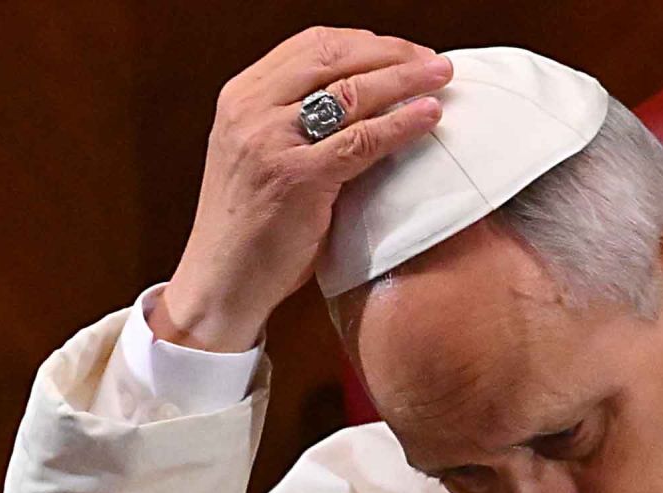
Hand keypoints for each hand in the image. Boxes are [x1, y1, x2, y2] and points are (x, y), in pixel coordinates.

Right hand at [150, 26, 451, 351]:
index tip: (403, 52)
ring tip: (441, 77)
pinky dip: (401, 124)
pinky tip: (429, 117)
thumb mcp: (260, 154)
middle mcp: (250, 110)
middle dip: (393, 53)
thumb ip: (297, 122)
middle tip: (434, 61)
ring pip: (352, 91)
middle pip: (335, 57)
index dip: (366, 42)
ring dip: (406, 79)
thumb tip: (369, 98)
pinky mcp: (296, 178)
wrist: (221, 281)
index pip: (312, 45)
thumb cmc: (249, 226)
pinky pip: (362, 140)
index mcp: (240, 97)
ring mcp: (270, 142)